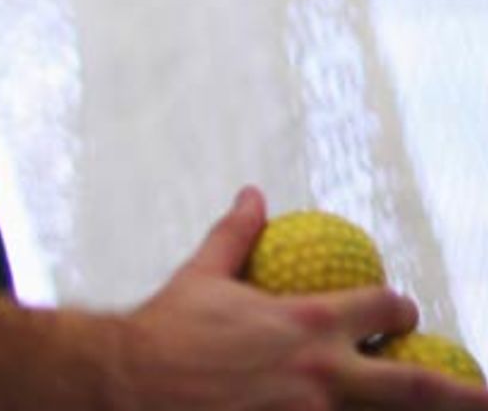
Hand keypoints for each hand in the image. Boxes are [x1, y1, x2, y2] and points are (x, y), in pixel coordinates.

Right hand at [110, 186, 487, 410]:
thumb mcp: (203, 275)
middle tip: (487, 395)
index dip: (399, 308)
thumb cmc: (169, 331)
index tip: (402, 311)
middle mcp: (323, 375)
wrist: (134, 387)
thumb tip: (253, 195)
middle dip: (457, 393)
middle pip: (412, 385)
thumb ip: (236, 235)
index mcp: (307, 323)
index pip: (381, 309)